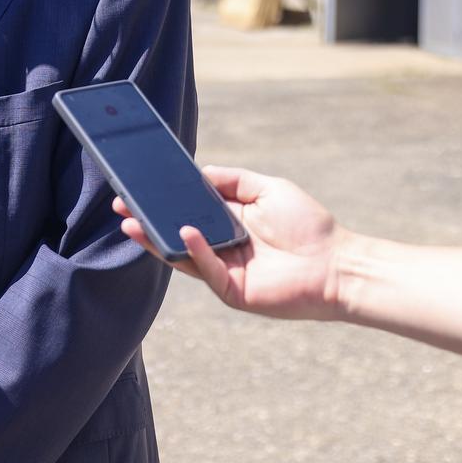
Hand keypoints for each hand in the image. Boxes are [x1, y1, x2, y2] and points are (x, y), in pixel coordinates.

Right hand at [114, 164, 348, 319]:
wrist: (339, 264)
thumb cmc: (309, 225)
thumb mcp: (268, 188)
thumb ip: (232, 180)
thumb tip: (199, 171)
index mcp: (227, 222)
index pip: (186, 209)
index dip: (164, 199)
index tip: (139, 186)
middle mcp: (220, 246)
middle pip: (175, 232)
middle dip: (148, 219)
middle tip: (122, 205)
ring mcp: (223, 270)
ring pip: (181, 254)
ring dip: (155, 239)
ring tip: (132, 223)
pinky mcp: (231, 290)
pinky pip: (205, 270)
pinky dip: (193, 251)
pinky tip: (185, 232)